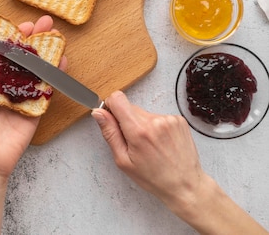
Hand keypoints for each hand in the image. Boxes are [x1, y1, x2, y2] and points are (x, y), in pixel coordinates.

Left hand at [0, 15, 66, 179]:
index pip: (1, 55)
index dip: (10, 39)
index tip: (19, 25)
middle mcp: (8, 86)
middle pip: (22, 57)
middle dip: (33, 39)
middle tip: (43, 23)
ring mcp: (23, 96)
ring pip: (37, 69)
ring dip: (47, 51)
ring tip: (55, 34)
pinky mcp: (36, 109)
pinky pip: (48, 89)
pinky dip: (56, 74)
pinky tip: (62, 60)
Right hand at [92, 91, 267, 233]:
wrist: (185, 185)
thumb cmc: (153, 178)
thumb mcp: (123, 161)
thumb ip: (110, 133)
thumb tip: (99, 113)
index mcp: (139, 130)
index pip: (117, 98)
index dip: (110, 106)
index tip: (112, 119)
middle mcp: (155, 120)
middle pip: (130, 107)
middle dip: (127, 121)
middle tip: (134, 142)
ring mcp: (169, 119)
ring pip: (144, 113)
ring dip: (142, 125)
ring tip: (150, 146)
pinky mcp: (179, 120)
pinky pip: (158, 117)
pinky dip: (156, 127)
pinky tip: (160, 143)